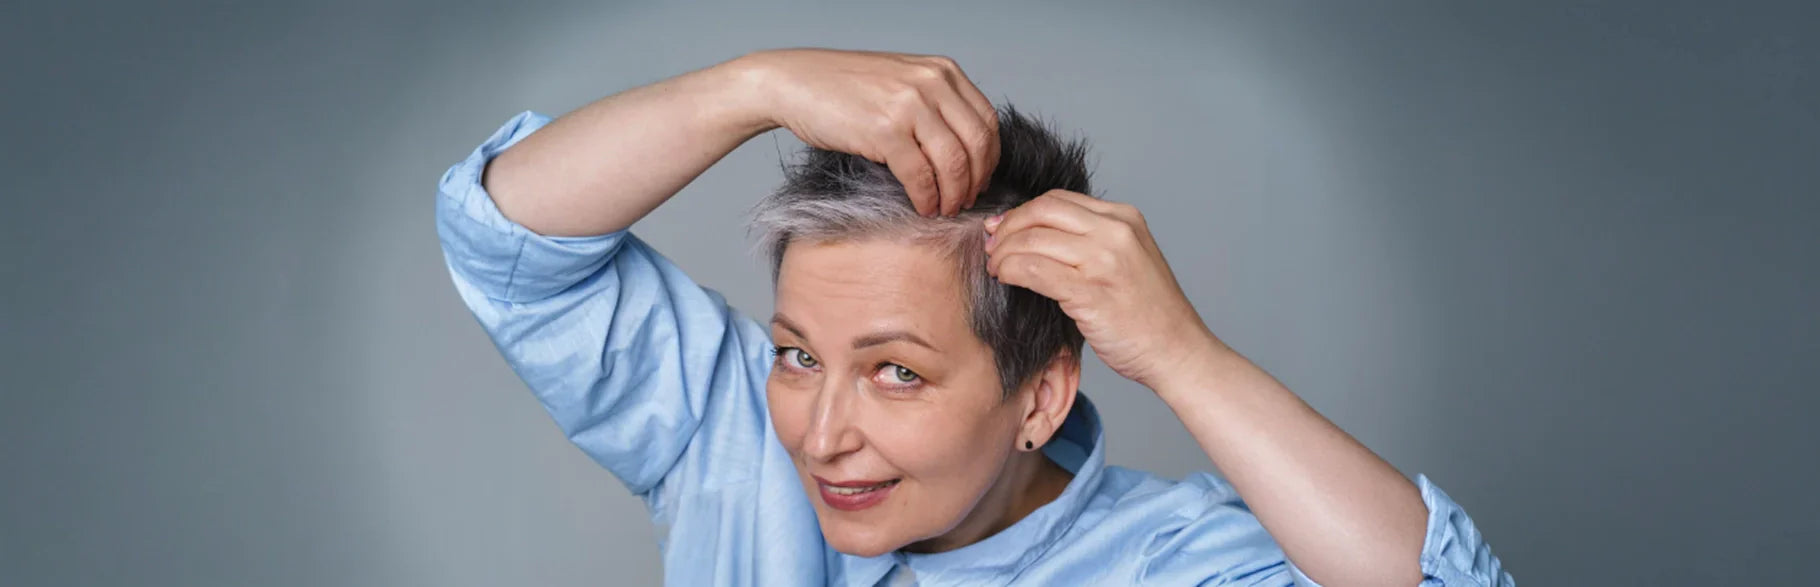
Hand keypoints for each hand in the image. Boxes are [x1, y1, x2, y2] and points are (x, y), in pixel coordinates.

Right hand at [736, 48, 998, 215]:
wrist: (794, 83)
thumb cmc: (844, 89)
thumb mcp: (901, 82)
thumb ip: (934, 104)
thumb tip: (963, 152)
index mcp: (942, 71)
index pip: (986, 121)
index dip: (989, 158)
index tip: (980, 180)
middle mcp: (931, 83)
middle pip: (976, 144)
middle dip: (975, 180)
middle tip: (965, 201)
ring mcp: (909, 104)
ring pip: (953, 163)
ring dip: (953, 194)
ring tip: (944, 208)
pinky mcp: (885, 130)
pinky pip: (920, 175)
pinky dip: (926, 197)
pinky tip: (922, 206)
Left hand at [984, 190, 1223, 389]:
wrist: (1177, 351)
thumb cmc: (1148, 315)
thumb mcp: (1127, 260)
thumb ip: (1091, 243)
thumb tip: (1035, 236)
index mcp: (1124, 218)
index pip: (1058, 199)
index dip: (1022, 213)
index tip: (1003, 229)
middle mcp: (1116, 231)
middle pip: (1041, 211)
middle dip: (1007, 227)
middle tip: (991, 247)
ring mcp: (1104, 259)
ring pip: (1032, 239)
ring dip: (1003, 252)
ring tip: (995, 268)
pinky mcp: (1090, 290)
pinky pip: (1033, 269)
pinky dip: (1010, 270)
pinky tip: (1005, 279)